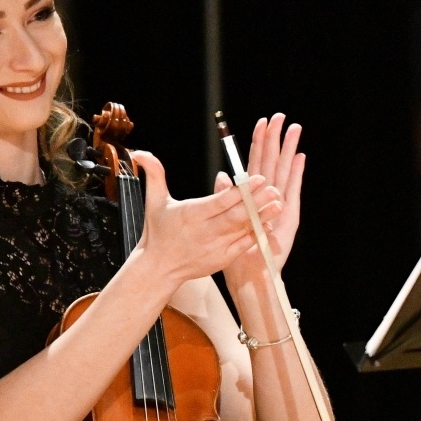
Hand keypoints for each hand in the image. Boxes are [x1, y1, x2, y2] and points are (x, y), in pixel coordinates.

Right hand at [128, 151, 281, 288]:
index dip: (239, 191)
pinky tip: (269, 224)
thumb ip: (154, 175)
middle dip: (256, 203)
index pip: (220, 202)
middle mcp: (206, 231)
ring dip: (262, 217)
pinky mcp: (223, 259)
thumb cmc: (158, 232)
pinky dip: (256, 235)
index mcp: (192, 215)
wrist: (159, 268)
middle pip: (235, 216)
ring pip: (243, 230)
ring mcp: (216, 247)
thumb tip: (141, 152)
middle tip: (274, 189)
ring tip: (279, 204)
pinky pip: (243, 245)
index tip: (256, 179)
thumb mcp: (154, 202)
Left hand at [222, 113, 304, 292]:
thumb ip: (225, 196)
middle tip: (280, 116)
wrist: (250, 274)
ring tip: (294, 129)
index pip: (255, 161)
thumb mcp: (224, 219)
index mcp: (252, 194)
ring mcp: (279, 203)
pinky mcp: (288, 214)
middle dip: (276, 138)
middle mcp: (268, 195)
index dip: (258, 141)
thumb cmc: (235, 249)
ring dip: (289, 149)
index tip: (261, 121)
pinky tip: (299, 157)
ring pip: (283, 170)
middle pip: (272, 160)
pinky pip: (292, 189)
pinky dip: (296, 173)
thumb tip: (221, 176)